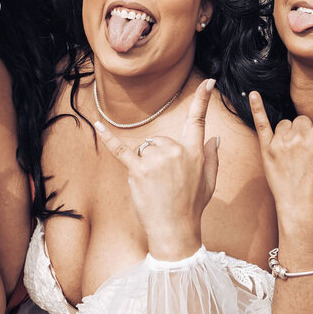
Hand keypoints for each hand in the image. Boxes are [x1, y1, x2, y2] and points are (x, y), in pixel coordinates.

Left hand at [95, 78, 219, 260]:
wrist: (175, 231)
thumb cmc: (192, 207)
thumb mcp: (209, 182)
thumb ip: (212, 157)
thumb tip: (215, 137)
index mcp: (195, 153)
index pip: (198, 121)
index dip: (203, 100)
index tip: (208, 82)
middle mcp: (176, 152)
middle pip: (160, 140)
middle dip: (159, 157)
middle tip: (165, 183)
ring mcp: (156, 160)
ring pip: (145, 149)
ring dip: (145, 164)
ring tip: (154, 187)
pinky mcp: (138, 170)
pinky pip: (121, 150)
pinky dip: (108, 138)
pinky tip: (97, 125)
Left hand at [249, 64, 312, 228]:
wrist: (302, 212)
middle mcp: (301, 138)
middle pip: (304, 119)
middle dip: (308, 131)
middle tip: (310, 154)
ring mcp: (282, 143)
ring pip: (287, 124)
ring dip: (292, 134)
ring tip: (295, 157)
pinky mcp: (267, 150)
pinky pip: (262, 124)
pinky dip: (257, 108)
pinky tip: (253, 94)